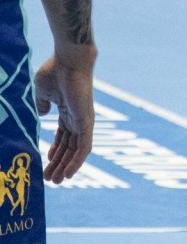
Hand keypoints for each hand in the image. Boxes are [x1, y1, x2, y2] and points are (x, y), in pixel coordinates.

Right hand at [34, 50, 95, 183]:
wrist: (68, 61)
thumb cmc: (55, 72)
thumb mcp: (42, 92)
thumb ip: (42, 104)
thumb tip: (43, 114)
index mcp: (67, 112)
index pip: (63, 137)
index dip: (54, 150)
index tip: (45, 162)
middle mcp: (77, 118)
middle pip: (69, 147)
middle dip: (58, 163)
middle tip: (49, 179)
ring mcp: (83, 121)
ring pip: (77, 151)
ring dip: (66, 167)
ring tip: (56, 181)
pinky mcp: (87, 122)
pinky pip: (84, 147)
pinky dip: (77, 162)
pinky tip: (68, 174)